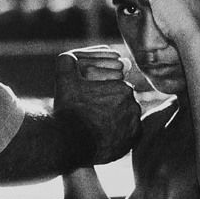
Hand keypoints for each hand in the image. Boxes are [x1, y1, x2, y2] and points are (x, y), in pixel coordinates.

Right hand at [54, 46, 140, 164]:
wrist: (71, 142)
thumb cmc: (69, 111)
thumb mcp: (64, 80)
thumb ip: (67, 63)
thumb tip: (70, 56)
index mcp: (122, 88)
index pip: (116, 87)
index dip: (102, 93)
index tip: (90, 101)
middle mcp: (133, 105)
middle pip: (122, 102)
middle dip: (109, 105)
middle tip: (92, 113)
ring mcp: (134, 124)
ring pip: (126, 117)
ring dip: (115, 119)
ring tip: (97, 124)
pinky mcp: (133, 141)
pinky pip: (129, 134)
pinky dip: (119, 133)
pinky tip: (104, 134)